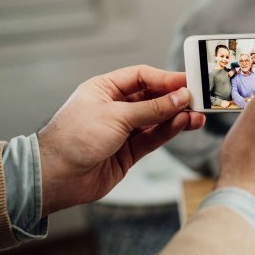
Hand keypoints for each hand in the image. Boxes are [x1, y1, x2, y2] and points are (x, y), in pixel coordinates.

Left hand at [37, 66, 205, 215]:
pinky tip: (183, 125)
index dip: (165, 79)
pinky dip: (168, 131)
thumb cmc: (74, 138)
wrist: (56, 177)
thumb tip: (180, 97)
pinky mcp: (128, 152)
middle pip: (151, 98)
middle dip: (174, 98)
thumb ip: (152, 109)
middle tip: (198, 99)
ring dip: (176, 117)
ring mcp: (121, 130)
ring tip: (197, 116)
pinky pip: (153, 137)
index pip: (141, 77)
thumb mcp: (116, 116)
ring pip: (156, 120)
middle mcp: (114, 108)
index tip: (188, 81)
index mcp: (104, 89)